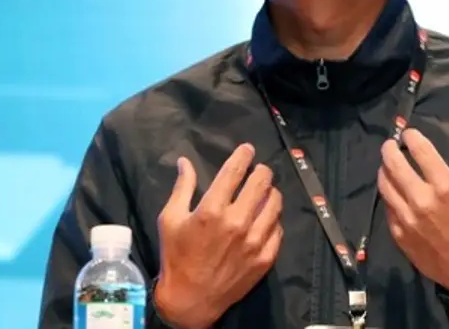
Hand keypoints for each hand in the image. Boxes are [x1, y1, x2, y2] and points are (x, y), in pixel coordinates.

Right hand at [154, 144, 282, 328]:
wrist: (191, 300)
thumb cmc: (177, 257)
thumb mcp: (170, 219)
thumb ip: (182, 187)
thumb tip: (185, 162)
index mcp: (212, 210)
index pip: (235, 172)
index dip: (243, 156)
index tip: (248, 149)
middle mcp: (237, 222)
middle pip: (261, 183)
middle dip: (262, 171)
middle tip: (260, 170)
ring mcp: (254, 241)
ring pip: (275, 204)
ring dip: (271, 192)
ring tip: (265, 191)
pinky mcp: (265, 258)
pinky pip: (278, 229)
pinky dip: (274, 218)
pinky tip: (266, 217)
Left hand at [378, 128, 448, 296]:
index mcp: (446, 187)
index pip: (420, 151)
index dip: (411, 137)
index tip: (408, 133)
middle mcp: (422, 200)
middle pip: (393, 164)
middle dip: (389, 149)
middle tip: (391, 145)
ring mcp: (407, 218)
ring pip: (385, 184)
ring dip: (384, 170)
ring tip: (388, 164)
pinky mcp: (399, 233)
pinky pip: (386, 206)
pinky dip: (387, 194)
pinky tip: (392, 190)